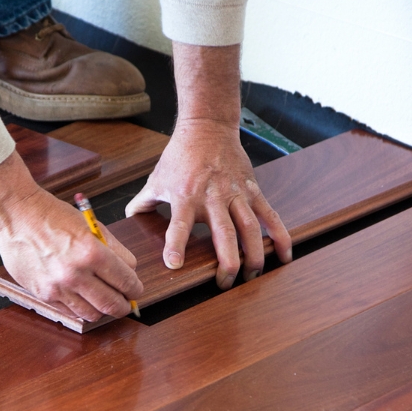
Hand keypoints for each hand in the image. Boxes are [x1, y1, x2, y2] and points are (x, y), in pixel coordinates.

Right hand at [0, 151, 141, 321]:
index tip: (136, 290)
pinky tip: (83, 297)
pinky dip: (82, 308)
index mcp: (92, 252)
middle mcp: (75, 273)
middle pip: (113, 305)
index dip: (135, 289)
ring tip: (104, 300)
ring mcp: (58, 287)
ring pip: (93, 314)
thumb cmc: (53, 216)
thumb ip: (114, 250)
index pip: (127, 282)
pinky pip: (71, 312)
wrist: (17, 216)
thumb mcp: (92, 226)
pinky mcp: (44, 294)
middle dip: (125, 305)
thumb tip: (130, 272)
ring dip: (103, 309)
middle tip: (126, 302)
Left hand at [125, 42, 291, 288]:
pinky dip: (279, 236)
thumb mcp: (156, 178)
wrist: (208, 127)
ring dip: (254, 254)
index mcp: (186, 196)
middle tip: (224, 284)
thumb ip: (142, 202)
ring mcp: (236, 194)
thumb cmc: (180, 156)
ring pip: (251, 228)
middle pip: (224, 233)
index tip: (174, 264)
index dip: (176, 244)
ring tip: (253, 275)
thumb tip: (128, 220)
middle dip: (227, 262)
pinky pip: (270, 216)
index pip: (179, 224)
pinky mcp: (253, 190)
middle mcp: (213, 197)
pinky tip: (283, 256)